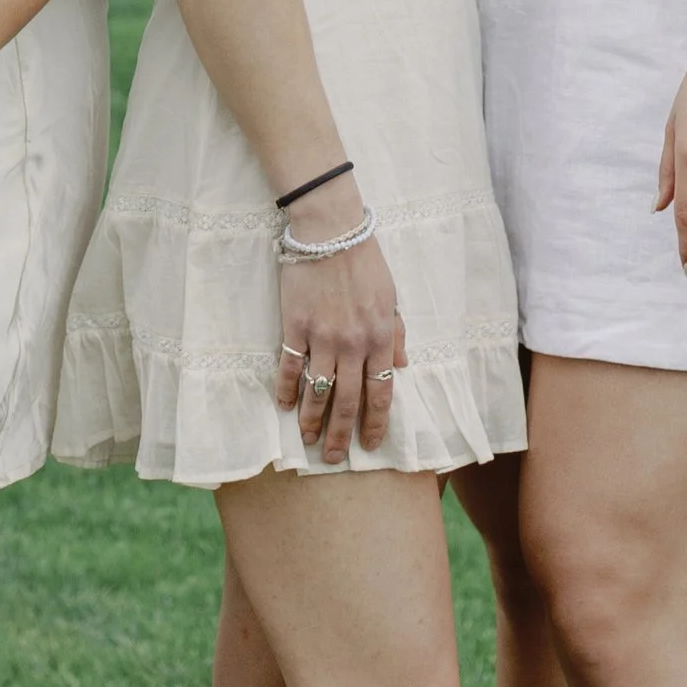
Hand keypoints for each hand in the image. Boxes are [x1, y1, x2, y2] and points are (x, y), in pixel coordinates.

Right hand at [275, 236, 406, 466]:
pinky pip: (291, 367)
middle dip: (341, 433)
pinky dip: (287, 390)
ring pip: (318, 391)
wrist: (330, 229)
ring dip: (312, 421)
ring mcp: (323, 337)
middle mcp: (353, 344)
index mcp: (380, 336)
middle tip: (334, 457)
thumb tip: (402, 364)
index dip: (375, 422)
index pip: (380, 392)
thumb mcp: (391, 294)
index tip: (370, 443)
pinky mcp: (296, 326)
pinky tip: (284, 406)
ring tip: (308, 440)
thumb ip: (395, 332)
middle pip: (348, 400)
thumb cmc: (364, 259)